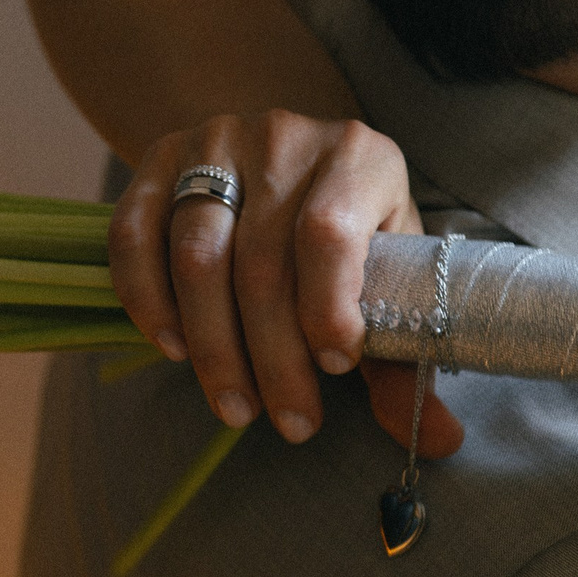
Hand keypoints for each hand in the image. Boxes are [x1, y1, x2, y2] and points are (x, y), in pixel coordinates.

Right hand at [109, 112, 463, 460]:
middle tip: (289, 423)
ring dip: (212, 346)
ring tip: (234, 405)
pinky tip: (174, 348)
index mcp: (361, 156)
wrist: (286, 156)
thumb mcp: (389, 274)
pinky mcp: (159, 159)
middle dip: (273, 359)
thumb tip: (441, 439)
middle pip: (263, 263)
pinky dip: (148, 299)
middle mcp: (286, 138)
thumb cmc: (351, 227)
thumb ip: (406, 356)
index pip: (331, 233)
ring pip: (197, 256)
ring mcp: (216, 142)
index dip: (328, 308)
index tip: (338, 367)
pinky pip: (136, 236)